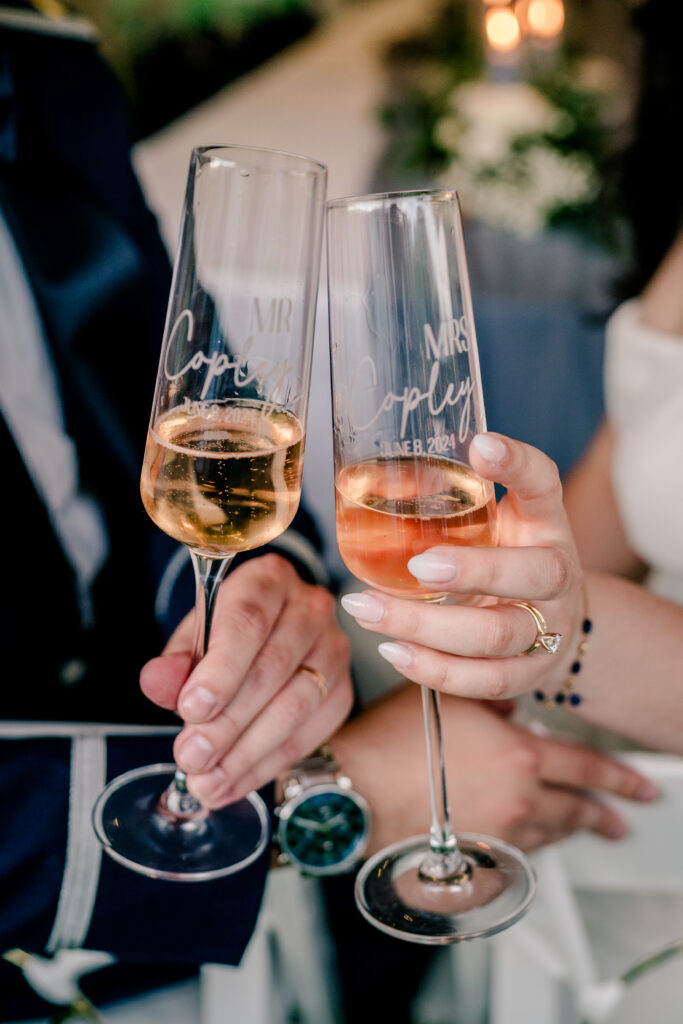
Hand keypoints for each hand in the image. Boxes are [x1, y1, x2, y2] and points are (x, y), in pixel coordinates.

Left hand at [140, 553, 352, 807]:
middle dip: (228, 721)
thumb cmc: (228, 636)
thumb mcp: (193, 640)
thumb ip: (175, 662)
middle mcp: (310, 608)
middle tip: (191, 756)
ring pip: (295, 706)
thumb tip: (158, 681)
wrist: (271, 643)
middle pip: (273, 667)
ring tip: (207, 781)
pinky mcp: (343, 692)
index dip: (220, 669)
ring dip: (246, 752)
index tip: (190, 709)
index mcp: (268, 580)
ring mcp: (334, 650)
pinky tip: (232, 783)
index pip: (248, 620)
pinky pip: (308, 736)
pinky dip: (265, 766)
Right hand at [331, 686, 659, 854]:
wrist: (353, 790)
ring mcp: (498, 835)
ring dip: (570, 830)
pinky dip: (534, 846)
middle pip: (577, 810)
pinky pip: (520, 857)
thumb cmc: (389, 742)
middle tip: (624, 816)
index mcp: (520, 756)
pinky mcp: (474, 859)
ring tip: (583, 828)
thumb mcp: (446, 695)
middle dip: (605, 813)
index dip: (618, 776)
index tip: (638, 784)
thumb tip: (509, 694)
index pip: (586, 766)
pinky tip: (532, 841)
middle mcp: (519, 800)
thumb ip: (490, 694)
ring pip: (551, 836)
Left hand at [340, 432, 583, 702]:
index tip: (480, 446)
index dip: (517, 464)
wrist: (555, 619)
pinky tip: (394, 651)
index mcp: (547, 522)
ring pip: (494, 636)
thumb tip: (385, 471)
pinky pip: (483, 680)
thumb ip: (457, 495)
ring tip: (368, 612)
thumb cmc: (511, 555)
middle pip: (528, 575)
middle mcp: (557, 574)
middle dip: (470, 571)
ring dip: (426, 628)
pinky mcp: (528, 674)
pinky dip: (434, 670)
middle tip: (414, 565)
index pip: (544, 484)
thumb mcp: (499, 515)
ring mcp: (547, 629)